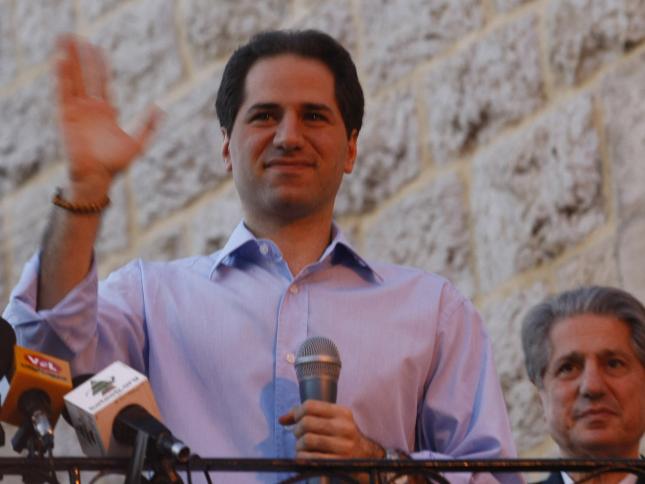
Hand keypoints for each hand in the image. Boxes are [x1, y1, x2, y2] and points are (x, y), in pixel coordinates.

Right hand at [55, 35, 160, 199]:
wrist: (98, 177)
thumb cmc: (116, 164)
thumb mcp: (138, 143)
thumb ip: (149, 126)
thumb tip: (161, 108)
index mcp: (106, 112)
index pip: (103, 82)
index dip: (101, 66)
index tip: (99, 48)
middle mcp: (90, 108)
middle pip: (86, 76)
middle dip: (83, 58)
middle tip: (79, 37)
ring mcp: (78, 111)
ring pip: (74, 80)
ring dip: (70, 60)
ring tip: (67, 40)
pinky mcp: (67, 117)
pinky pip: (64, 93)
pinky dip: (63, 77)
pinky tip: (62, 60)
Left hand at [278, 400, 383, 458]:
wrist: (368, 459)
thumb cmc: (343, 437)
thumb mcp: (333, 421)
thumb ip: (309, 415)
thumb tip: (282, 419)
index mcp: (342, 412)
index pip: (310, 405)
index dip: (296, 413)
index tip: (295, 420)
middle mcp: (344, 427)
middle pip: (306, 423)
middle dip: (297, 430)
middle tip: (299, 436)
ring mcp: (343, 446)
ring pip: (306, 440)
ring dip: (299, 446)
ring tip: (302, 448)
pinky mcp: (339, 463)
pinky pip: (310, 458)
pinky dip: (302, 458)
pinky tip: (306, 458)